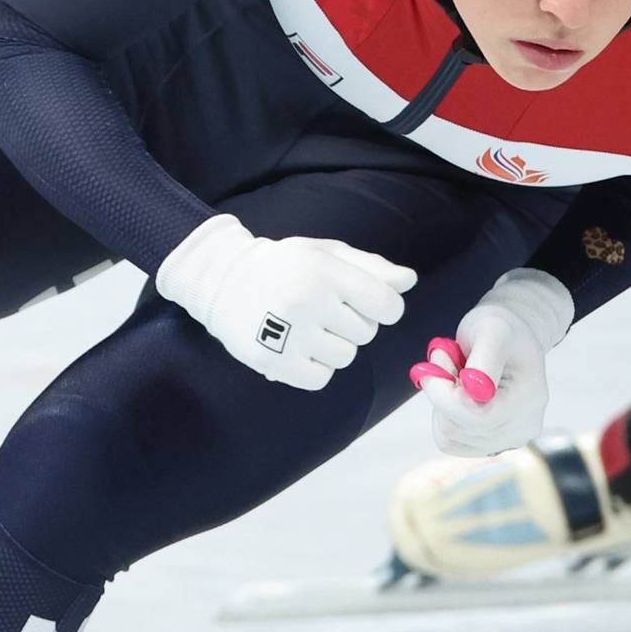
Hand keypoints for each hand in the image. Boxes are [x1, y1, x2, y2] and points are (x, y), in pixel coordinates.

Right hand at [153, 212, 413, 390]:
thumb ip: (370, 267)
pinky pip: (321, 378)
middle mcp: (309, 301)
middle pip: (366, 333)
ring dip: (334, 347)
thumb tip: (409, 281)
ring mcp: (290, 333)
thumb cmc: (283, 265)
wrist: (221, 278)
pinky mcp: (273, 361)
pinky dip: (315, 367)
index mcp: (326, 271)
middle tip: (323, 311)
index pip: (387, 305)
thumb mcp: (325, 254)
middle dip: (352, 324)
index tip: (365, 303)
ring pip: (346, 357)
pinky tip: (298, 348)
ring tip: (308, 328)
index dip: (383, 307)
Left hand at [410, 269, 571, 454]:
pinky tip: (458, 394)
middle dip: (443, 391)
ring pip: (449, 436)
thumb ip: (485, 358)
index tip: (436, 360)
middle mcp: (523, 426)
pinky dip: (444, 416)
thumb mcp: (493, 329)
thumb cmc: (503, 330)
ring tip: (458, 374)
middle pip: (458, 427)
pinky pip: (449, 441)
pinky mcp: (489, 445)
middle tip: (447, 359)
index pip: (477, 416)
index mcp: (529, 397)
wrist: (512, 340)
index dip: (445, 394)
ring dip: (442, 403)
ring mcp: (508, 440)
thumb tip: (470, 389)